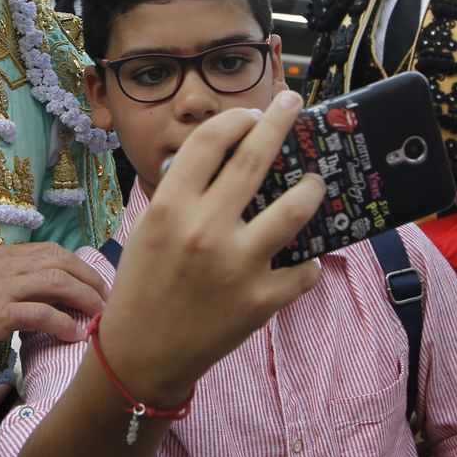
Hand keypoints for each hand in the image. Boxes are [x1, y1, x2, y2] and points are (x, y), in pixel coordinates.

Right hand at [0, 241, 108, 368]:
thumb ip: (6, 283)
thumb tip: (37, 296)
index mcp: (0, 256)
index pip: (50, 251)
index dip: (78, 266)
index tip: (93, 284)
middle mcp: (3, 265)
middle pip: (61, 261)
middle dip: (90, 279)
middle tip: (106, 299)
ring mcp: (1, 288)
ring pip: (57, 282)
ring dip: (85, 299)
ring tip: (98, 316)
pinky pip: (42, 314)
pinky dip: (64, 324)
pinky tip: (74, 335)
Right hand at [94, 91, 324, 404]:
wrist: (142, 353)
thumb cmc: (144, 283)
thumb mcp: (149, 228)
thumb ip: (182, 193)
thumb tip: (227, 155)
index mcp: (170, 208)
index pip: (208, 141)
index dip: (234, 119)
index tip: (250, 115)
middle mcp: (204, 231)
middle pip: (254, 159)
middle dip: (279, 123)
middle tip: (292, 104)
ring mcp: (238, 266)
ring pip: (294, 208)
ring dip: (311, 187)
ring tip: (314, 182)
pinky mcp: (262, 301)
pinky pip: (303, 268)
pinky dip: (306, 260)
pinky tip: (300, 257)